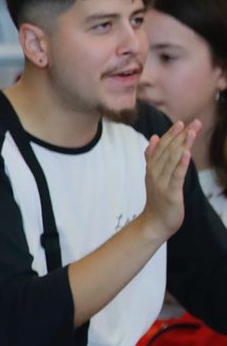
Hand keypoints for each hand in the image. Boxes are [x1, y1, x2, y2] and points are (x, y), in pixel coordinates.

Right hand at [142, 119, 195, 239]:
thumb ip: (153, 157)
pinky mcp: (170, 193)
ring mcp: (162, 183)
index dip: (171, 134)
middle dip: (181, 136)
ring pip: (172, 160)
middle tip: (193, 123)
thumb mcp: (154, 176)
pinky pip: (176, 176)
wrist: (155, 223)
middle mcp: (155, 173)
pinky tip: (187, 153)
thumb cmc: (158, 200)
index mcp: (152, 168)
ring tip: (191, 132)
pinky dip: (181, 164)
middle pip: (168, 151)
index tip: (181, 122)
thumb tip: (154, 137)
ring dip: (182, 144)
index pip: (161, 147)